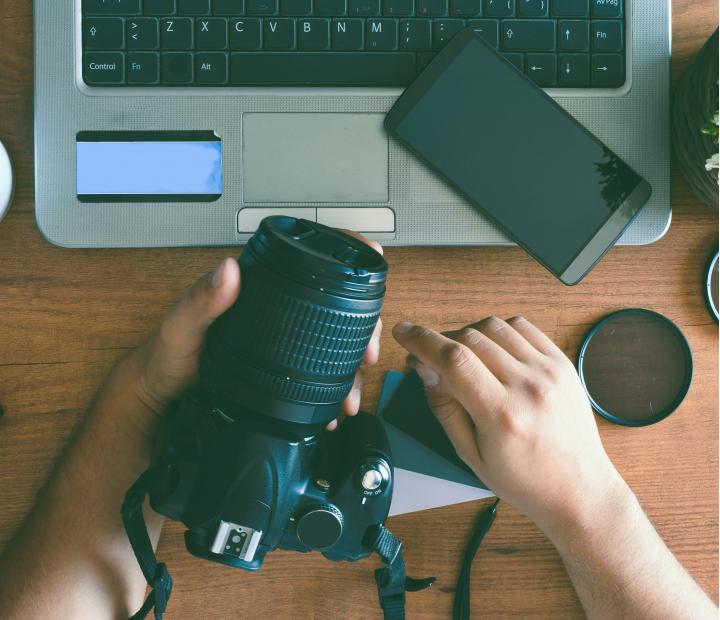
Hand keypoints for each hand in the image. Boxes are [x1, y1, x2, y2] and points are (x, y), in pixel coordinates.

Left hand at [130, 236, 383, 431]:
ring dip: (352, 365)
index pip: (309, 261)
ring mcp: (284, 336)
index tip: (370, 260)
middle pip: (336, 304)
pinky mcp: (283, 365)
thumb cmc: (169, 355)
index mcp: (257, 285)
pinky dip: (334, 387)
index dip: (345, 257)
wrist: (162, 394)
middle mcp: (277, 306)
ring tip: (350, 392)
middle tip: (368, 351)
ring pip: (333, 341)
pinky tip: (335, 404)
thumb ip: (202, 299)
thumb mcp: (182, 326)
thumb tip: (228, 270)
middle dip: (364, 326)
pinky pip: (319, 370)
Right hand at [392, 316, 627, 535]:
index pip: (453, 360)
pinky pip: (522, 328)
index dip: (421, 340)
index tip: (403, 332)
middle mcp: (528, 387)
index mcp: (502, 415)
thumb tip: (424, 368)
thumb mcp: (471, 454)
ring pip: (494, 327)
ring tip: (462, 357)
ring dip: (467, 334)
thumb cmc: (524, 480)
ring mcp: (549, 372)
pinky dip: (498, 331)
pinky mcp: (562, 363)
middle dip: (440, 341)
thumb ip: (444, 407)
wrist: (579, 489)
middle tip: (429, 357)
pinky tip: (490, 349)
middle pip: (469, 338)